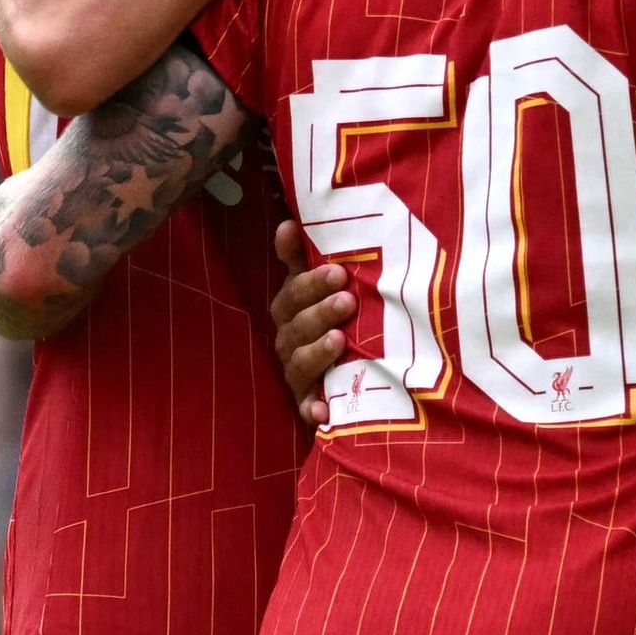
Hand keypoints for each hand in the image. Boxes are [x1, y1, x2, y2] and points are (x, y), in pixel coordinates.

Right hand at [269, 222, 357, 426]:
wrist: (347, 374)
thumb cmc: (334, 319)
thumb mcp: (323, 288)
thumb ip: (303, 259)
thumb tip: (287, 223)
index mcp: (291, 310)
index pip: (293, 293)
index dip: (310, 282)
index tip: (338, 271)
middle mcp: (289, 340)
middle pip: (297, 325)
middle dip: (320, 311)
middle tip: (348, 299)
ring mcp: (297, 372)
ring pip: (299, 361)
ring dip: (317, 351)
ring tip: (340, 339)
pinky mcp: (308, 403)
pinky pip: (306, 408)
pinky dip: (313, 410)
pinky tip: (324, 410)